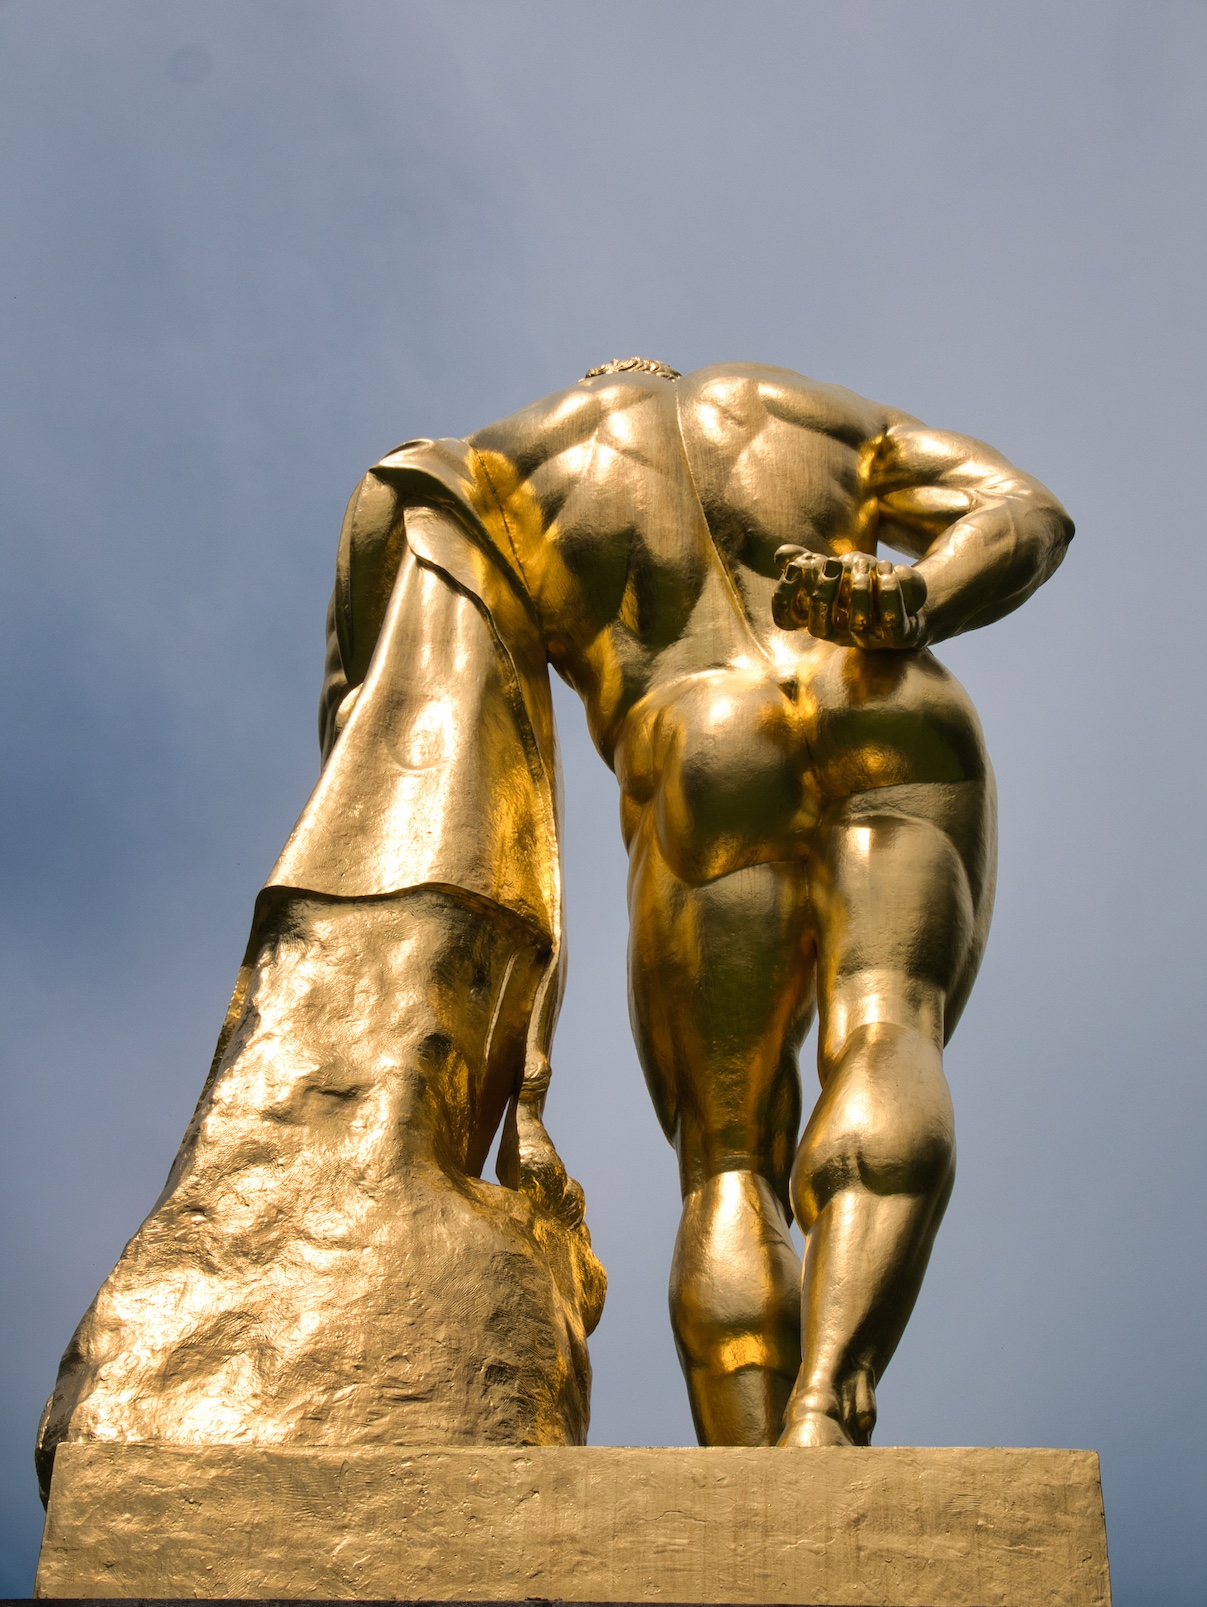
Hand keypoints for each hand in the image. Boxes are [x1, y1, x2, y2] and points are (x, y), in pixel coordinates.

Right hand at [772, 546, 927, 648]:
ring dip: (859, 589)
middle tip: (834, 563)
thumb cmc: (867, 586)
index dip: (783, 598)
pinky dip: (888, 592)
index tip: (794, 569)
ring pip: (857, 623)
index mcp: (819, 619)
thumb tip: (781, 555)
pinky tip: (886, 569)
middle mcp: (839, 635)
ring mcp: (869, 639)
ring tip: (865, 563)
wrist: (911, 600)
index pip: (787, 620)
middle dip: (823, 591)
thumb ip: (807, 562)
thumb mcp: (837, 570)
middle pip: (818, 627)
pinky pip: (892, 619)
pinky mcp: (899, 635)